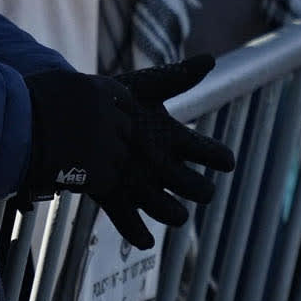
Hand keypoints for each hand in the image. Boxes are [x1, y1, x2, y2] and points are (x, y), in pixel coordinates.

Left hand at [22, 55, 237, 248]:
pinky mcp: (114, 197)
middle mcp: (163, 167)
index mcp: (173, 141)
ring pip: (164, 209)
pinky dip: (136, 233)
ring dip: (171, 212)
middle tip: (202, 188)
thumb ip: (176, 77)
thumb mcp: (145, 87)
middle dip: (198, 188)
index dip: (218, 157)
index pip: (207, 152)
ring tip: (176, 214)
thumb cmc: (115, 100)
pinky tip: (144, 241)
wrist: (74, 114)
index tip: (226, 160)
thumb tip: (211, 59)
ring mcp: (141, 184)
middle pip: (192, 186)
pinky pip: (128, 221)